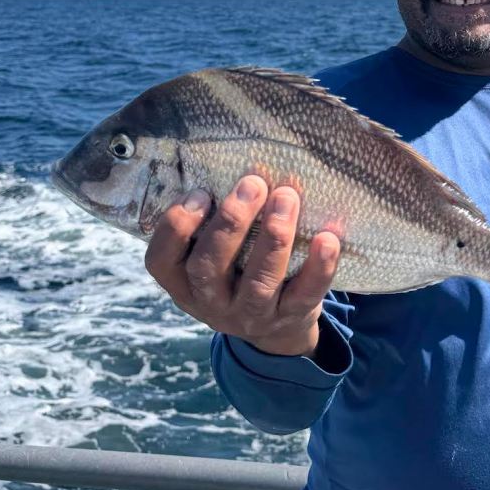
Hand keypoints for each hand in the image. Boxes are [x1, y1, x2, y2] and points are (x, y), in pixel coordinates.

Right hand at [144, 175, 340, 357]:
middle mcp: (211, 302)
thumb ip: (210, 221)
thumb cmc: (237, 269)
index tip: (201, 191)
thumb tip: (226, 161)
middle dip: (231, 222)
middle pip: (209, 267)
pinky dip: (318, 267)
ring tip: (287, 197)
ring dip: (273, 238)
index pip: (161, 260)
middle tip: (253, 183)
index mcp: (183, 282)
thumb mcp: (211, 254)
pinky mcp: (290, 317)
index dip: (176, 225)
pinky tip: (327, 238)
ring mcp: (250, 315)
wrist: (275, 329)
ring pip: (258, 282)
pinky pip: (305, 295)